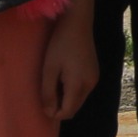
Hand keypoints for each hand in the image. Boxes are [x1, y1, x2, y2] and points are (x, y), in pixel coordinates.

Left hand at [39, 0, 98, 120]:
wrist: (77, 23)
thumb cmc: (60, 45)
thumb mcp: (49, 69)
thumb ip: (48, 93)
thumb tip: (49, 112)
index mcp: (78, 85)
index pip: (67, 112)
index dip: (53, 113)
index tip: (43, 101)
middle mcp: (90, 85)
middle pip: (74, 108)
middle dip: (60, 106)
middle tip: (47, 91)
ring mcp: (94, 79)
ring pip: (78, 100)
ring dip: (66, 99)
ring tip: (54, 82)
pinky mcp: (94, 73)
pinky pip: (82, 90)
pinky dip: (72, 91)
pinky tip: (64, 77)